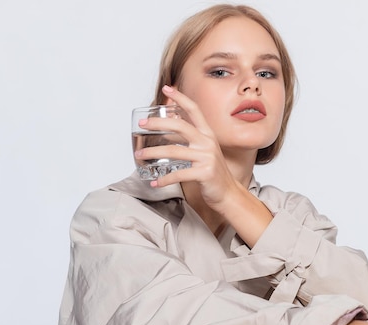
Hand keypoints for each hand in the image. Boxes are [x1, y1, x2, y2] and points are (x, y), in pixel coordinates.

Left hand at [135, 85, 238, 209]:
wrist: (228, 192)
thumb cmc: (212, 172)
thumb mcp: (203, 151)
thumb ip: (188, 140)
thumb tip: (165, 130)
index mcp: (208, 134)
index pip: (194, 110)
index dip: (180, 97)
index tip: (167, 88)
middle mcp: (208, 143)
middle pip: (181, 126)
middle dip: (158, 123)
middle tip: (143, 125)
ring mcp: (207, 158)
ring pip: (174, 151)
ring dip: (153, 153)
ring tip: (140, 155)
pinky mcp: (204, 173)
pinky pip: (178, 174)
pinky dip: (164, 179)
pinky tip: (154, 181)